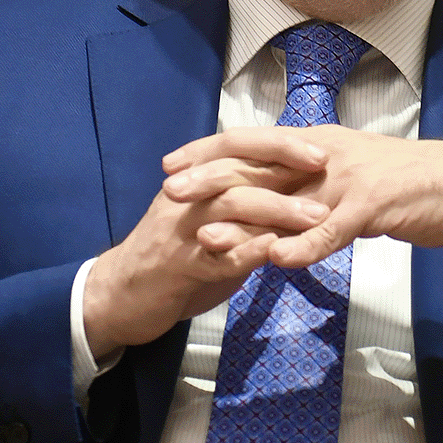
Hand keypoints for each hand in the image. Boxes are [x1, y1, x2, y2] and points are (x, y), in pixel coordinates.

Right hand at [81, 132, 327, 359]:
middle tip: (325, 169)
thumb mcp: (206, 224)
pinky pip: (217, 256)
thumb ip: (240, 210)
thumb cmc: (171, 259)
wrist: (118, 298)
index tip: (317, 150)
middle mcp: (186, 198)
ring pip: (231, 207)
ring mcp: (181, 231)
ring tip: (316, 217)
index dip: (277, 144)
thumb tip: (288, 197)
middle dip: (283, 163)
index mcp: (192, 182)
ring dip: (277, 209)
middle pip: (236, 166)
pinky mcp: (179, 268)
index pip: (235, 147)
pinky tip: (277, 250)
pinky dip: (248, 251)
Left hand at [166, 126, 442, 270]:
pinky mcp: (374, 207)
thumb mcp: (354, 175)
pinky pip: (331, 230)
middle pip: (258, 162)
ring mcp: (350, 180)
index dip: (211, 151)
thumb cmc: (412, 184)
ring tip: (208, 238)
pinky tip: (278, 262)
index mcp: (319, 145)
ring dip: (245, 220)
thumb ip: (316, 183)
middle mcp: (327, 156)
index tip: (173, 165)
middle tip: (170, 192)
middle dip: (211, 177)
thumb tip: (281, 194)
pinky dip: (303, 247)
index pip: (254, 141)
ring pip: (287, 200)